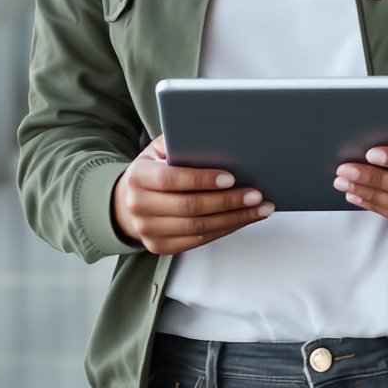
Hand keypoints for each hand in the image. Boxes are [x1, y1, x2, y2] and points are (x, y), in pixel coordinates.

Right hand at [112, 136, 274, 254]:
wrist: (129, 201)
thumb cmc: (154, 170)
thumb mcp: (159, 151)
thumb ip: (180, 143)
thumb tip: (218, 140)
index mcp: (137, 177)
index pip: (170, 180)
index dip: (201, 180)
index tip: (230, 178)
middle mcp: (138, 205)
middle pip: (188, 207)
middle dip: (227, 201)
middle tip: (255, 195)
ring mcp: (147, 230)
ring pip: (197, 228)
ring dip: (233, 219)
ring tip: (259, 209)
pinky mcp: (159, 246)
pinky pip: (199, 241)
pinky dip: (225, 230)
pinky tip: (243, 219)